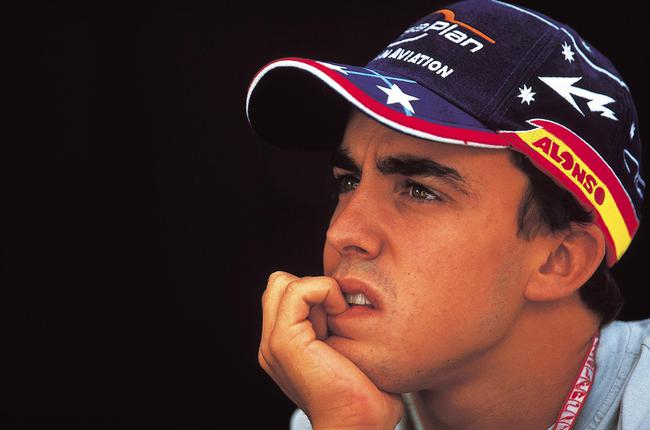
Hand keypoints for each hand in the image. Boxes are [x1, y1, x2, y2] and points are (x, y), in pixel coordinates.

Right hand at [258, 271, 403, 429]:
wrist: (360, 428)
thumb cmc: (367, 399)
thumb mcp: (348, 354)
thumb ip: (339, 330)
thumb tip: (355, 308)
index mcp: (285, 347)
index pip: (288, 295)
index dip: (316, 294)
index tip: (342, 318)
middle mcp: (272, 344)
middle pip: (279, 284)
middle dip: (312, 288)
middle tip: (337, 316)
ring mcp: (274, 343)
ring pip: (282, 282)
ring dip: (318, 289)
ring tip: (338, 317)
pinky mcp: (284, 342)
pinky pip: (296, 290)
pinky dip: (323, 290)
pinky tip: (340, 314)